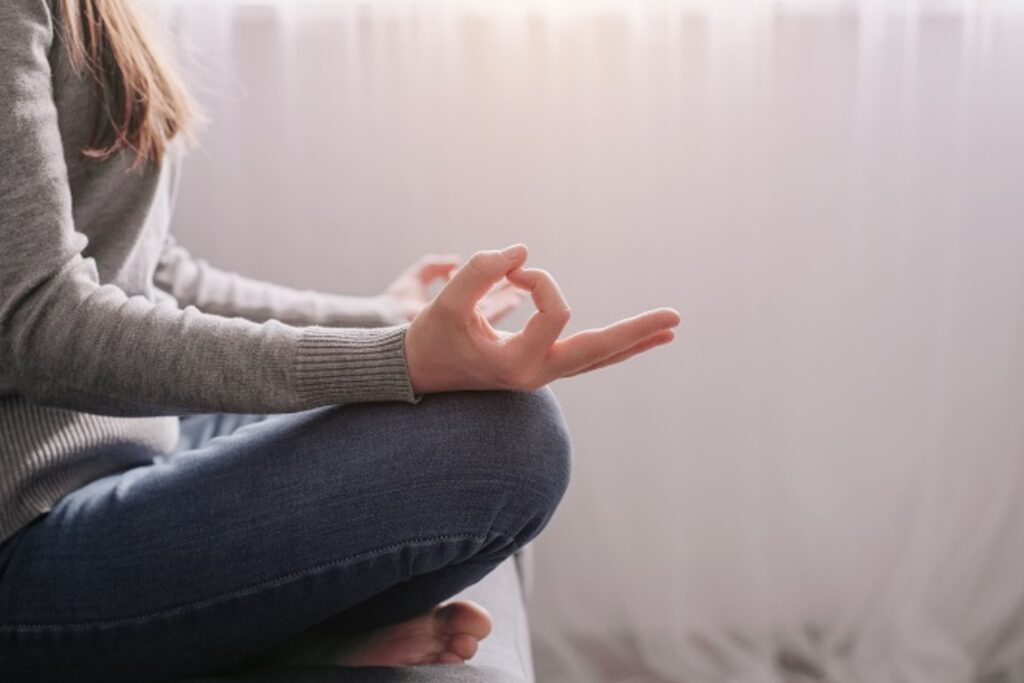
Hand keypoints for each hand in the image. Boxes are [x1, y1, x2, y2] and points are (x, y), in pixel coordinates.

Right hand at [405, 244, 680, 393]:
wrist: (418, 375)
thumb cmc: (429, 340)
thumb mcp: (444, 303)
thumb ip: (479, 271)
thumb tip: (521, 251)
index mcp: (518, 364)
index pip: (555, 311)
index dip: (539, 280)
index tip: (510, 270)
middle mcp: (538, 374)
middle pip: (600, 352)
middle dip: (636, 332)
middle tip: (677, 317)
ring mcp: (542, 374)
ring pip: (597, 358)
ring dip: (632, 341)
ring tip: (669, 331)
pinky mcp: (540, 366)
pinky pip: (585, 357)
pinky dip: (611, 346)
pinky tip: (635, 339)